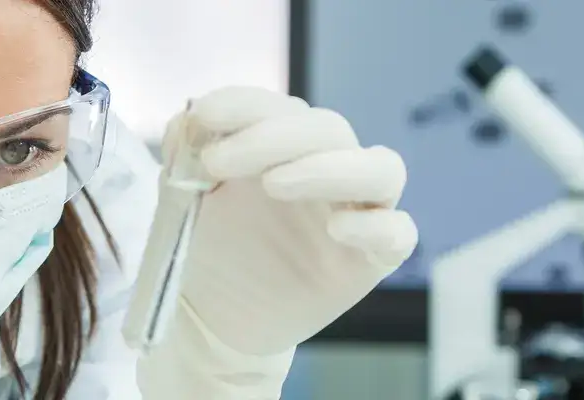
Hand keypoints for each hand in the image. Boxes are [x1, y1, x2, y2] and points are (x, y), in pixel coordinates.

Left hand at [154, 87, 416, 355]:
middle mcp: (327, 170)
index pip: (281, 108)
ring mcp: (356, 212)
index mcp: (285, 148)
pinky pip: (398, 233)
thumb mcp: (184, 196)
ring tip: (274, 184)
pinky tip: (335, 229)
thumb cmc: (208, 248)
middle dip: (273, 136)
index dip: (246, 104)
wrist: (216, 315)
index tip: (204, 115)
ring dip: (331, 167)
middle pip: (330, 130)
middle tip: (217, 162)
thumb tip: (188, 116)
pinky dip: (375, 226)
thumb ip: (185, 154)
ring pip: (380, 170)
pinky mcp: (371, 259)